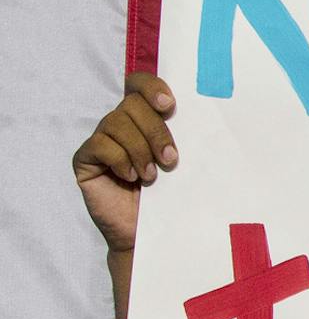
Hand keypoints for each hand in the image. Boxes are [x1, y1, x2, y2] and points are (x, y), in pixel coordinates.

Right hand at [73, 72, 178, 255]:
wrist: (153, 233)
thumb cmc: (174, 195)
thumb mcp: (187, 161)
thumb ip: (190, 135)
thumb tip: (212, 112)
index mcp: (146, 118)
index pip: (139, 84)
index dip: (151, 87)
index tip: (169, 105)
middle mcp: (121, 125)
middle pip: (132, 105)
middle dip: (156, 130)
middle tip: (171, 159)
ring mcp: (101, 141)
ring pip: (116, 123)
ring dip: (140, 149)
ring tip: (152, 175)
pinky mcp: (85, 160)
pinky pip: (99, 145)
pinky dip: (120, 159)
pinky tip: (131, 178)